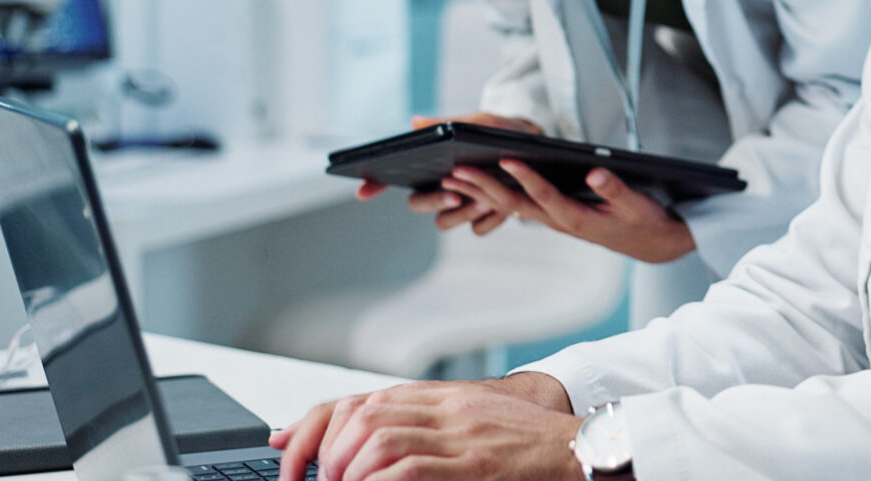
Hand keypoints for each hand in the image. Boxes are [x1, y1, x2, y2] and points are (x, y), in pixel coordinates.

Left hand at [271, 374, 576, 480]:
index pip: (362, 401)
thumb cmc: (529, 445)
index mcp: (442, 399)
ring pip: (378, 439)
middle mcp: (446, 410)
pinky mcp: (475, 465)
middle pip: (362, 415)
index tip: (288, 451)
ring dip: (348, 470)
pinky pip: (410, 469)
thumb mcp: (473, 424)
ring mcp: (460, 435)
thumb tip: (370, 452)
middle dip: (327, 451)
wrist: (582, 451)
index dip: (316, 423)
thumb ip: (426, 427)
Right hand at [356, 114, 544, 234]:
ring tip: (486, 198)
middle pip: (418, 204)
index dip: (374, 186)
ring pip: (445, 222)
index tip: (363, 191)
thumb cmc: (498, 130)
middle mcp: (441, 188)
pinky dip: (487, 221)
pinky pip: (478, 230)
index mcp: (432, 166)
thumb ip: (448, 125)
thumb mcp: (477, 122)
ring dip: (463, 212)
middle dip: (434, 200)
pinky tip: (501, 207)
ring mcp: (461, 205)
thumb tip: (416, 122)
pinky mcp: (485, 218)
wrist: (535, 144)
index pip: (392, 178)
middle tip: (455, 193)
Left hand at [443, 159, 696, 263]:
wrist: (649, 244)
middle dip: (483, 187)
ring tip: (451, 177)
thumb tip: (595, 172)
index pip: (545, 196)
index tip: (506, 159)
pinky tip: (476, 185)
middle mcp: (558, 221)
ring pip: (510, 206)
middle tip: (455, 171)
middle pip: (514, 204)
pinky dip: (494, 196)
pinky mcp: (553, 215)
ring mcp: (553, 220)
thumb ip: (614, 189)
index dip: (526, 178)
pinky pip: (518, 206)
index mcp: (577, 218)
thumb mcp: (637, 206)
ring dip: (480, 192)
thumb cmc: (643, 222)